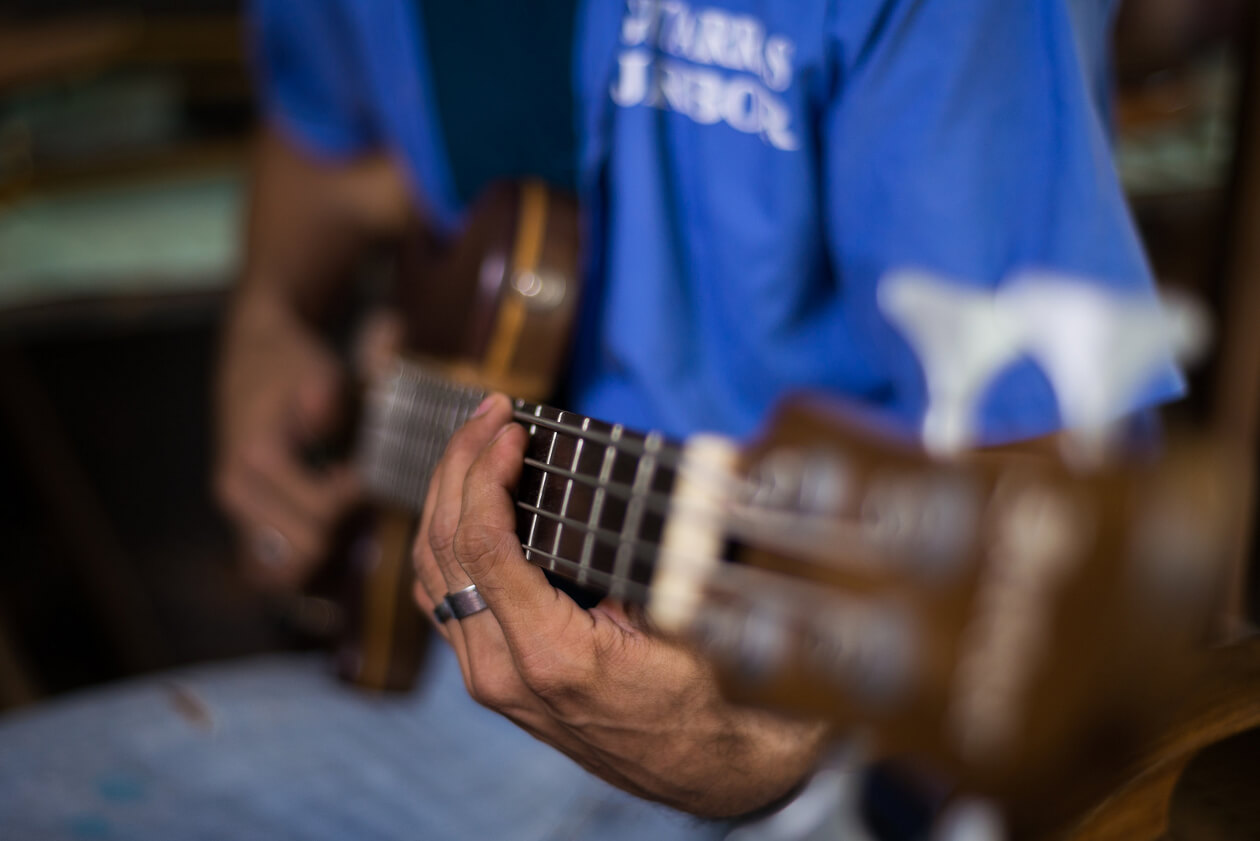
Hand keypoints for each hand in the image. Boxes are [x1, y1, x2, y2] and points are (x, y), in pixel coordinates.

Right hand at [214, 290, 360, 587]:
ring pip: (290, 558)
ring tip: (340, 495)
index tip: (369, 467)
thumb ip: (324, 399)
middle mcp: (236, 490)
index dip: (356, 493)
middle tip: (357, 484)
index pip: (319, 510)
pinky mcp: (239, 513)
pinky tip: (323, 514)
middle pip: (308, 543)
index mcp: (256, 458)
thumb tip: (322, 420)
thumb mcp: (317, 370)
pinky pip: (274, 558)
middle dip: (342, 520)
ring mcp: (234, 506)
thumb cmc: (292, 364)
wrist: (254, 352)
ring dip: (325, 534)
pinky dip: (304, 543)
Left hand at [411, 394, 830, 817]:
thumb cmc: (705, 694)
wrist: (704, 768)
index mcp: (550, 655)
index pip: (485, 545)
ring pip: (434, 573)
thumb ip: (637, 560)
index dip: (486, 473)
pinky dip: (445, 542)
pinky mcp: (491, 676)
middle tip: (486, 413)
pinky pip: (444, 600)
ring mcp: (489, 678)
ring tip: (472, 442)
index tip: (508, 426)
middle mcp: (502, 671)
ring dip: (445, 498)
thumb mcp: (680, 621)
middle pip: (445, 550)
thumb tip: (610, 486)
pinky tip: (464, 502)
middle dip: (458, 468)